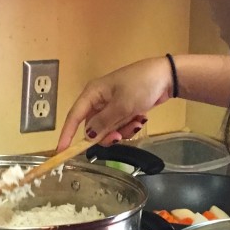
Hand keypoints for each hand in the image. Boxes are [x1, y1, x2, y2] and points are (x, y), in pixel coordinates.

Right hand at [56, 57, 174, 149]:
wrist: (167, 77)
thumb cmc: (141, 85)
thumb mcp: (122, 105)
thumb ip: (103, 123)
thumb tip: (87, 136)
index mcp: (93, 94)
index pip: (74, 116)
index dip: (67, 135)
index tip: (61, 152)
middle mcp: (98, 100)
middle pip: (93, 127)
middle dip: (107, 134)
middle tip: (120, 136)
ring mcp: (112, 105)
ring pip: (108, 129)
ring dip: (121, 130)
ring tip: (136, 122)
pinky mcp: (123, 110)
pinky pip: (119, 125)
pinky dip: (128, 126)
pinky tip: (140, 119)